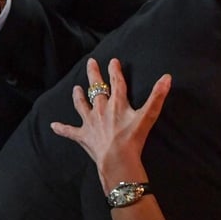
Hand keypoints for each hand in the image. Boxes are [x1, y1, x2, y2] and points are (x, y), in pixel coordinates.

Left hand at [50, 58, 170, 193]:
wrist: (116, 159)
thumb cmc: (133, 138)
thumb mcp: (149, 115)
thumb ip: (157, 96)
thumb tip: (167, 77)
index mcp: (117, 103)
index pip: (116, 81)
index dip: (115, 70)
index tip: (113, 60)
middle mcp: (101, 108)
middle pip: (96, 88)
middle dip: (94, 75)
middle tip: (90, 63)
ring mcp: (90, 122)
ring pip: (81, 105)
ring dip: (78, 96)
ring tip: (75, 89)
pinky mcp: (83, 135)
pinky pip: (69, 131)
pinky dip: (61, 129)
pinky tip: (53, 126)